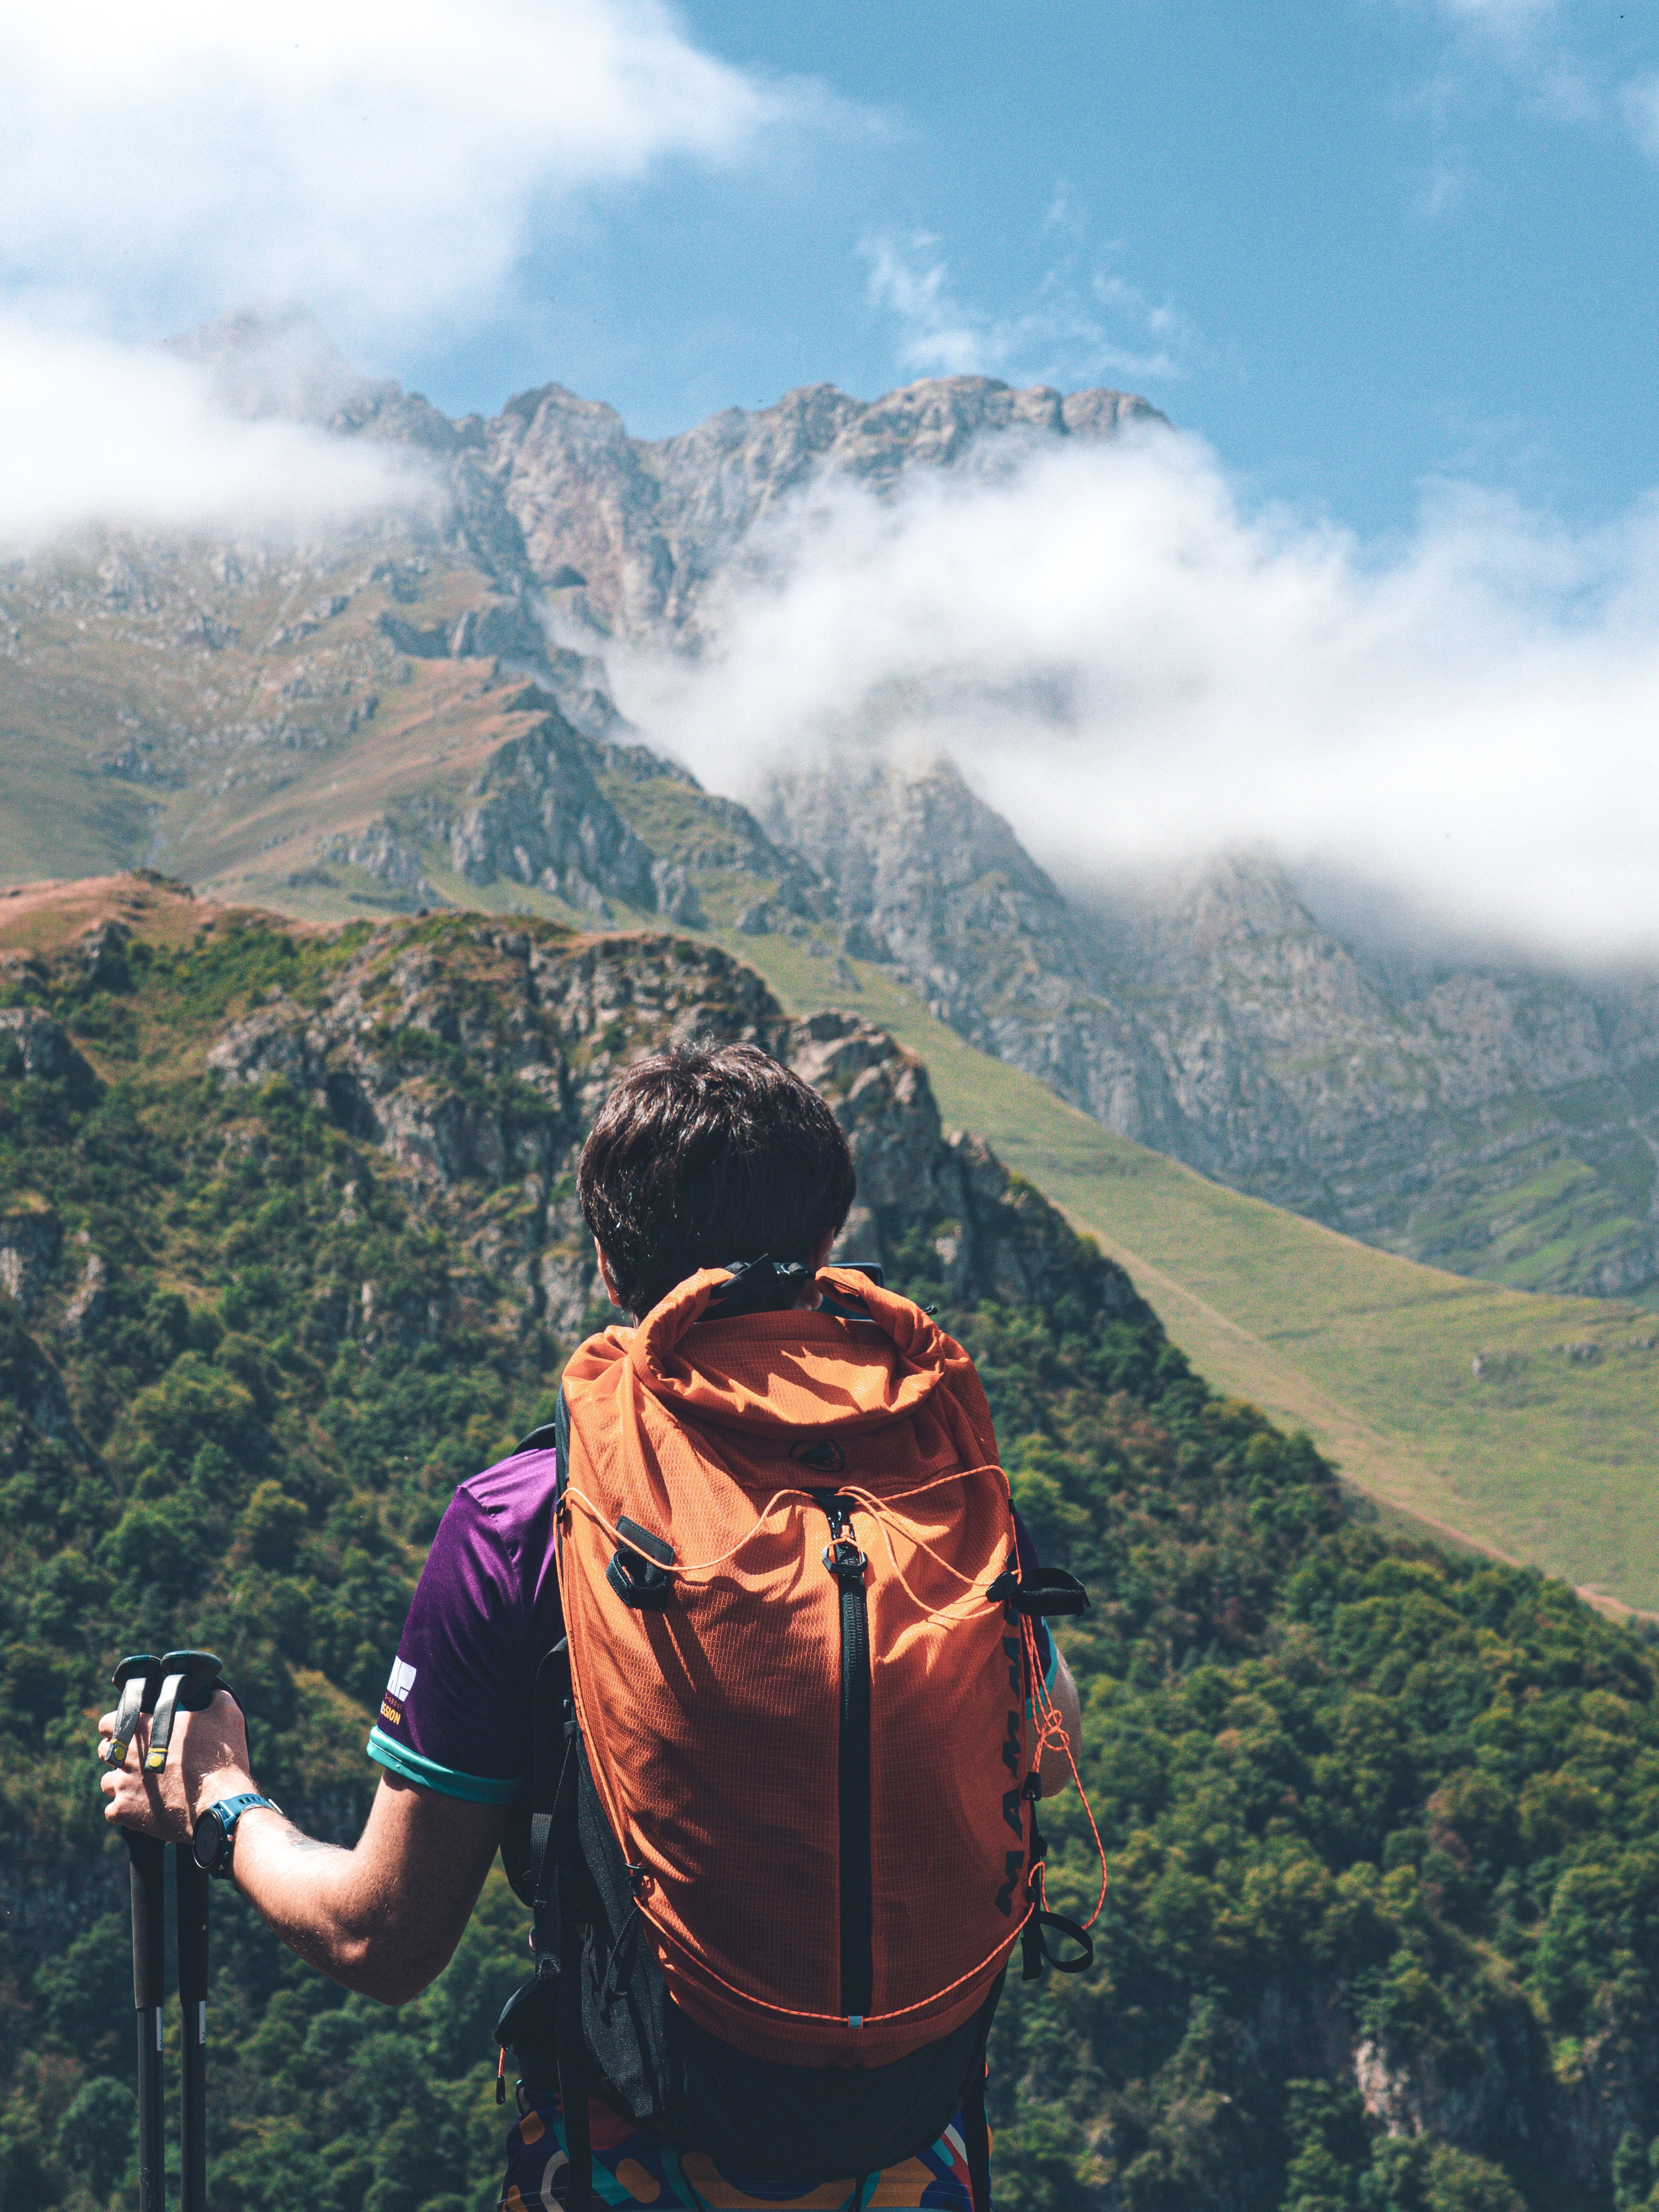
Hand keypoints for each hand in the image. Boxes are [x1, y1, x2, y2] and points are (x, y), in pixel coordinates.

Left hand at [98, 1689, 256, 1841]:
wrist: (218, 1802)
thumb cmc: (221, 1756)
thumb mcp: (226, 1714)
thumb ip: (215, 1697)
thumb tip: (213, 1692)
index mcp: (142, 1729)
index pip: (107, 1723)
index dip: (117, 1725)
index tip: (131, 1731)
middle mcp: (126, 1757)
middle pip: (103, 1752)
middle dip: (117, 1753)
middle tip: (138, 1757)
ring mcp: (123, 1787)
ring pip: (107, 1783)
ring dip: (120, 1782)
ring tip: (140, 1784)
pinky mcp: (126, 1814)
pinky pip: (113, 1811)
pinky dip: (125, 1809)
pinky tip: (142, 1807)